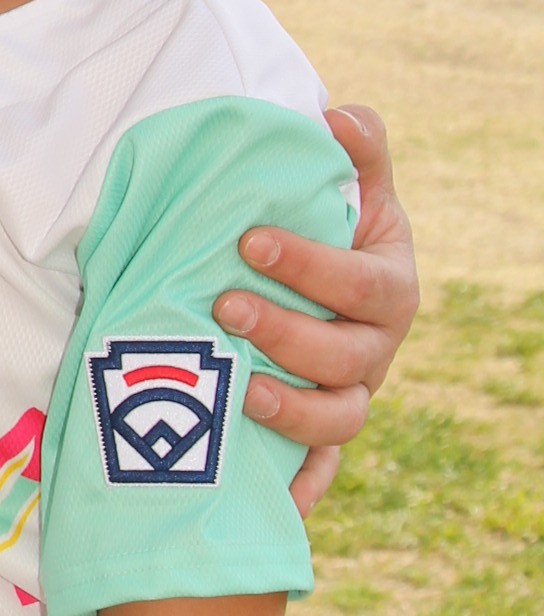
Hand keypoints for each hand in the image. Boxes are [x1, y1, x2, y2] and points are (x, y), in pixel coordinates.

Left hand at [215, 103, 418, 516]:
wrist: (319, 280)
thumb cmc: (330, 225)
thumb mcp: (352, 186)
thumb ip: (355, 148)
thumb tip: (336, 115)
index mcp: (389, 286)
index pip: (360, 283)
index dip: (311, 266)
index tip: (249, 240)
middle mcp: (376, 348)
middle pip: (347, 358)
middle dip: (288, 334)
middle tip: (226, 305)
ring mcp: (351, 396)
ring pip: (336, 420)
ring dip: (290, 410)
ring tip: (238, 387)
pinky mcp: (319, 436)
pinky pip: (316, 474)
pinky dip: (299, 490)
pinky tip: (271, 500)